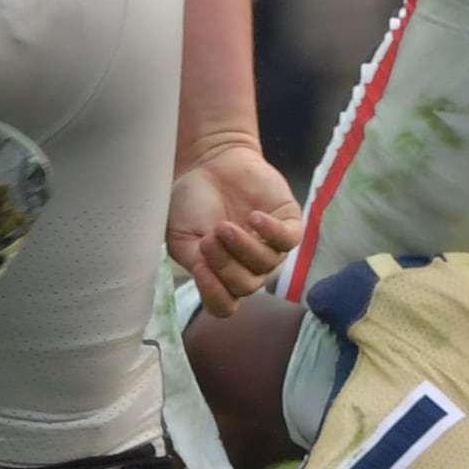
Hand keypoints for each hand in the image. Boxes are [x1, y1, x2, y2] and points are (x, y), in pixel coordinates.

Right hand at [167, 140, 298, 309]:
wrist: (209, 163)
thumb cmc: (192, 200)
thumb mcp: (180, 235)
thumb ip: (192, 260)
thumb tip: (205, 276)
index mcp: (221, 275)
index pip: (224, 305)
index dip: (214, 294)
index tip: (199, 269)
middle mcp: (249, 267)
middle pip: (245, 286)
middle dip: (224, 265)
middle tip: (209, 239)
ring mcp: (270, 247)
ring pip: (265, 265)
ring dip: (242, 247)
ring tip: (223, 226)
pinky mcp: (288, 223)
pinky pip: (287, 240)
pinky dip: (271, 232)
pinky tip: (254, 217)